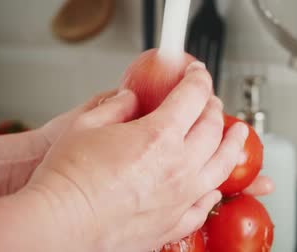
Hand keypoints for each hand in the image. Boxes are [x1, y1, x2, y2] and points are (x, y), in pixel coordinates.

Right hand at [23, 62, 250, 251]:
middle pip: (213, 127)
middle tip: (210, 100)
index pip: (193, 96)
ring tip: (238, 134)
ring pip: (222, 165)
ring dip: (233, 144)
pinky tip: (214, 183)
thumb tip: (129, 100)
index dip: (199, 78)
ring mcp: (181, 197)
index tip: (198, 73)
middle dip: (214, 107)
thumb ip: (116, 106)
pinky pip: (206, 204)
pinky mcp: (174, 222)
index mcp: (159, 135)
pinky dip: (214, 188)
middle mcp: (178, 165)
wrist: (59, 224)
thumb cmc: (68, 178)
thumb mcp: (87, 123)